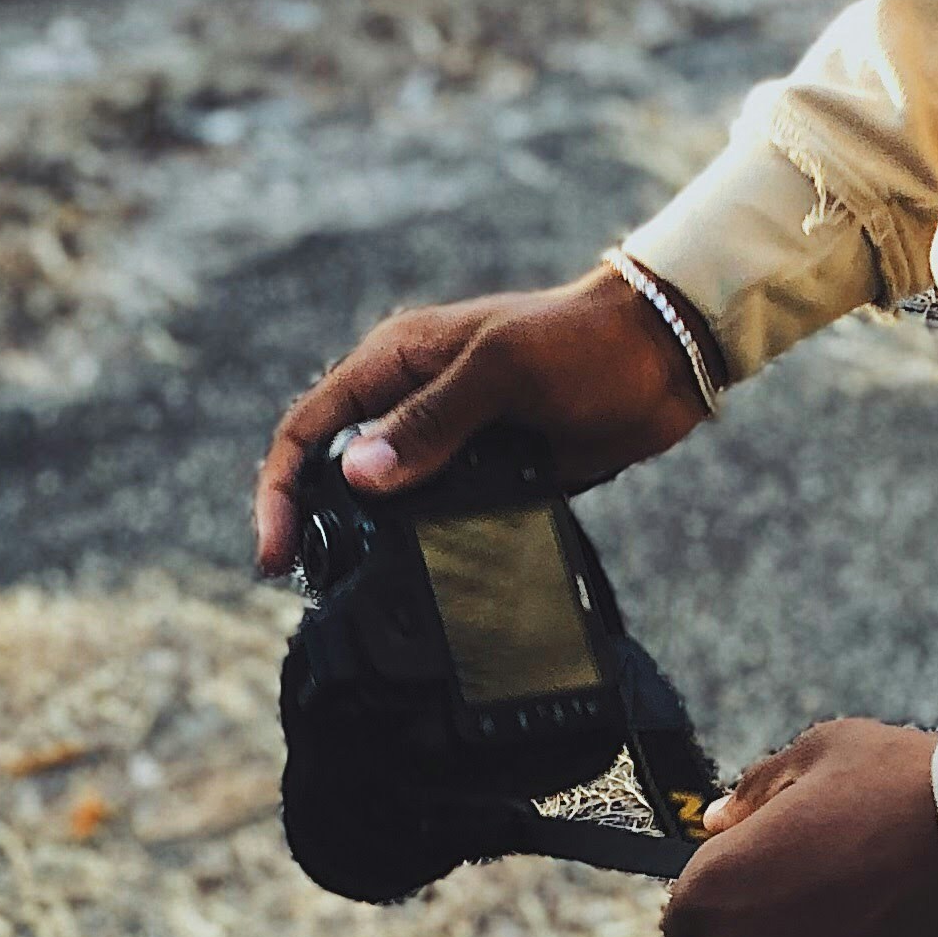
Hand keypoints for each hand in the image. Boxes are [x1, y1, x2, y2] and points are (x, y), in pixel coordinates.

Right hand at [251, 264, 706, 573]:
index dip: (280, 487)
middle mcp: (412, 398)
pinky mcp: (486, 471)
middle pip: (334, 466)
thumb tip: (356, 476)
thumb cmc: (582, 342)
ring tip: (349, 594)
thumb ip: (431, 420)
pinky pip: (433, 515)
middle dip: (309, 520)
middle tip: (304, 584)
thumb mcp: (504, 370)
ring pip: (381, 498)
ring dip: (362, 539)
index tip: (275, 553)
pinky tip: (416, 580)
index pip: (311, 423)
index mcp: (399, 358)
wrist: (662, 358)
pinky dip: (416, 545)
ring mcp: (448, 438)